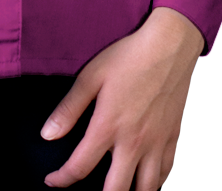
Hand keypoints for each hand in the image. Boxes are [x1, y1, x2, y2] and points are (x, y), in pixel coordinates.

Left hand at [39, 8, 203, 189]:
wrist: (169, 46)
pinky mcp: (172, 138)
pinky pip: (165, 173)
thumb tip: (48, 133)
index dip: (62, 179)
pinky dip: (155, 183)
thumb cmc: (131, 56)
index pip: (80, 167)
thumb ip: (69, 108)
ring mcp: (156, 143)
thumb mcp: (91, 76)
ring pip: (146, 190)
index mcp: (109, 126)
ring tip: (117, 190)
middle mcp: (133, 142)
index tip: (54, 181)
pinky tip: (146, 180)